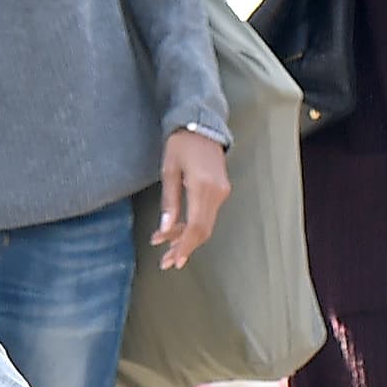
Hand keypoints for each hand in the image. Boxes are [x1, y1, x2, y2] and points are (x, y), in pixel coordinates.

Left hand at [152, 131, 230, 271]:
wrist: (201, 125)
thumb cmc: (180, 144)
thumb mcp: (169, 171)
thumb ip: (169, 202)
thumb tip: (165, 229)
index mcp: (202, 186)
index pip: (196, 225)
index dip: (185, 246)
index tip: (173, 261)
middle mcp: (217, 192)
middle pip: (203, 230)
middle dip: (184, 248)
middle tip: (166, 262)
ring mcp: (222, 192)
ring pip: (206, 224)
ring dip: (186, 238)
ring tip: (165, 249)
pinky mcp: (221, 191)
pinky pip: (207, 214)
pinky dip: (192, 225)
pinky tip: (176, 231)